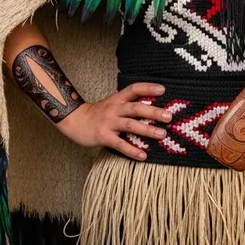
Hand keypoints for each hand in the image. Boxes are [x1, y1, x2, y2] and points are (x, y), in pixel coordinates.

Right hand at [56, 82, 171, 160]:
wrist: (75, 121)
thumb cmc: (99, 113)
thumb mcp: (113, 103)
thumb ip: (128, 102)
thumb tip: (150, 102)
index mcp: (118, 99)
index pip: (134, 89)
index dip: (148, 88)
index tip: (163, 90)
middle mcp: (114, 109)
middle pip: (136, 108)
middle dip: (153, 112)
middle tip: (169, 116)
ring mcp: (109, 123)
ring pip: (130, 125)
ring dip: (147, 130)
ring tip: (162, 135)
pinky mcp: (104, 137)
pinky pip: (120, 144)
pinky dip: (132, 150)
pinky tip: (143, 156)